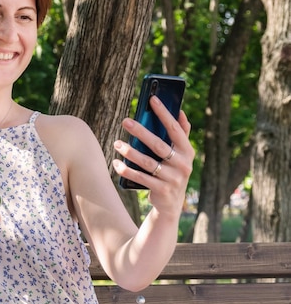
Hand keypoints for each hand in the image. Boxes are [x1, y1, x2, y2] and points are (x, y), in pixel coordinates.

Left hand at [113, 95, 193, 214]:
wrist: (171, 204)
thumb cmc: (172, 171)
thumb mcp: (181, 155)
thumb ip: (182, 134)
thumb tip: (180, 111)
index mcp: (188, 151)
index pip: (176, 129)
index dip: (164, 114)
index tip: (152, 99)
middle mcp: (183, 165)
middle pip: (158, 145)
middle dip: (141, 131)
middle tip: (125, 121)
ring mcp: (173, 178)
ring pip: (147, 162)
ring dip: (130, 152)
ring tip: (117, 143)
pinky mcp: (161, 190)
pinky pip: (140, 177)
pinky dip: (126, 170)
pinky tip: (116, 163)